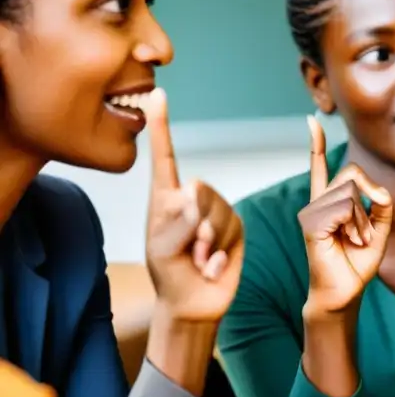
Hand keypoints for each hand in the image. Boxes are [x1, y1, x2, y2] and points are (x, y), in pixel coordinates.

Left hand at [144, 88, 243, 322]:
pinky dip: (220, 256)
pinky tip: (212, 268)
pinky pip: (232, 231)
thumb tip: (197, 192)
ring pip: (219, 214)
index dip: (162, 126)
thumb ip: (179, 220)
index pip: (164, 157)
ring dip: (208, 244)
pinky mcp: (235, 227)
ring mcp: (216, 212)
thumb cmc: (169, 273)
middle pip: (201, 193)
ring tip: (199, 262)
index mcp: (165, 198)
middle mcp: (192, 199)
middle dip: (196, 226)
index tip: (156, 94)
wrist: (193, 303)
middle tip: (190, 252)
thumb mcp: (163, 248)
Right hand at [299, 115, 392, 314]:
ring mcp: (314, 212)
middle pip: (352, 173)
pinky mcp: (314, 223)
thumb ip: (383, 208)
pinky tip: (351, 241)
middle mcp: (320, 204)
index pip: (323, 168)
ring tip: (358, 239)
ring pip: (351, 191)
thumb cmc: (357, 264)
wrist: (344, 294)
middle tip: (370, 227)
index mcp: (332, 203)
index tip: (312, 121)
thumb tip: (381, 192)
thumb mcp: (381, 232)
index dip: (317, 145)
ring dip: (364, 218)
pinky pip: (345, 207)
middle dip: (372, 195)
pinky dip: (357, 225)